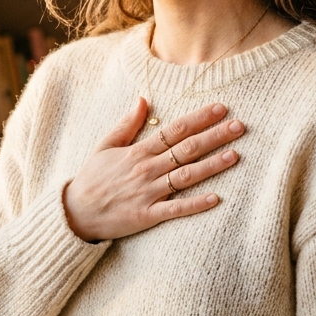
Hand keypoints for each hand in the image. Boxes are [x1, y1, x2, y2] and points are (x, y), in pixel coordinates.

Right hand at [62, 97, 244, 241]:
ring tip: (235, 155)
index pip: (174, 130)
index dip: (199, 118)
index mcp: (138, 152)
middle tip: (240, 126)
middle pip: (186, 149)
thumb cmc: (92, 178)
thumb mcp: (105, 145)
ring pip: (186, 176)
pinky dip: (195, 204)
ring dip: (212, 165)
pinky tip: (216, 198)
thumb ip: (126, 124)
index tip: (220, 108)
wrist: (75, 213)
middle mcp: (146, 170)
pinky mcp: (147, 215)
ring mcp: (148, 193)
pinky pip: (175, 209)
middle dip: (214, 136)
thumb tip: (143, 99)